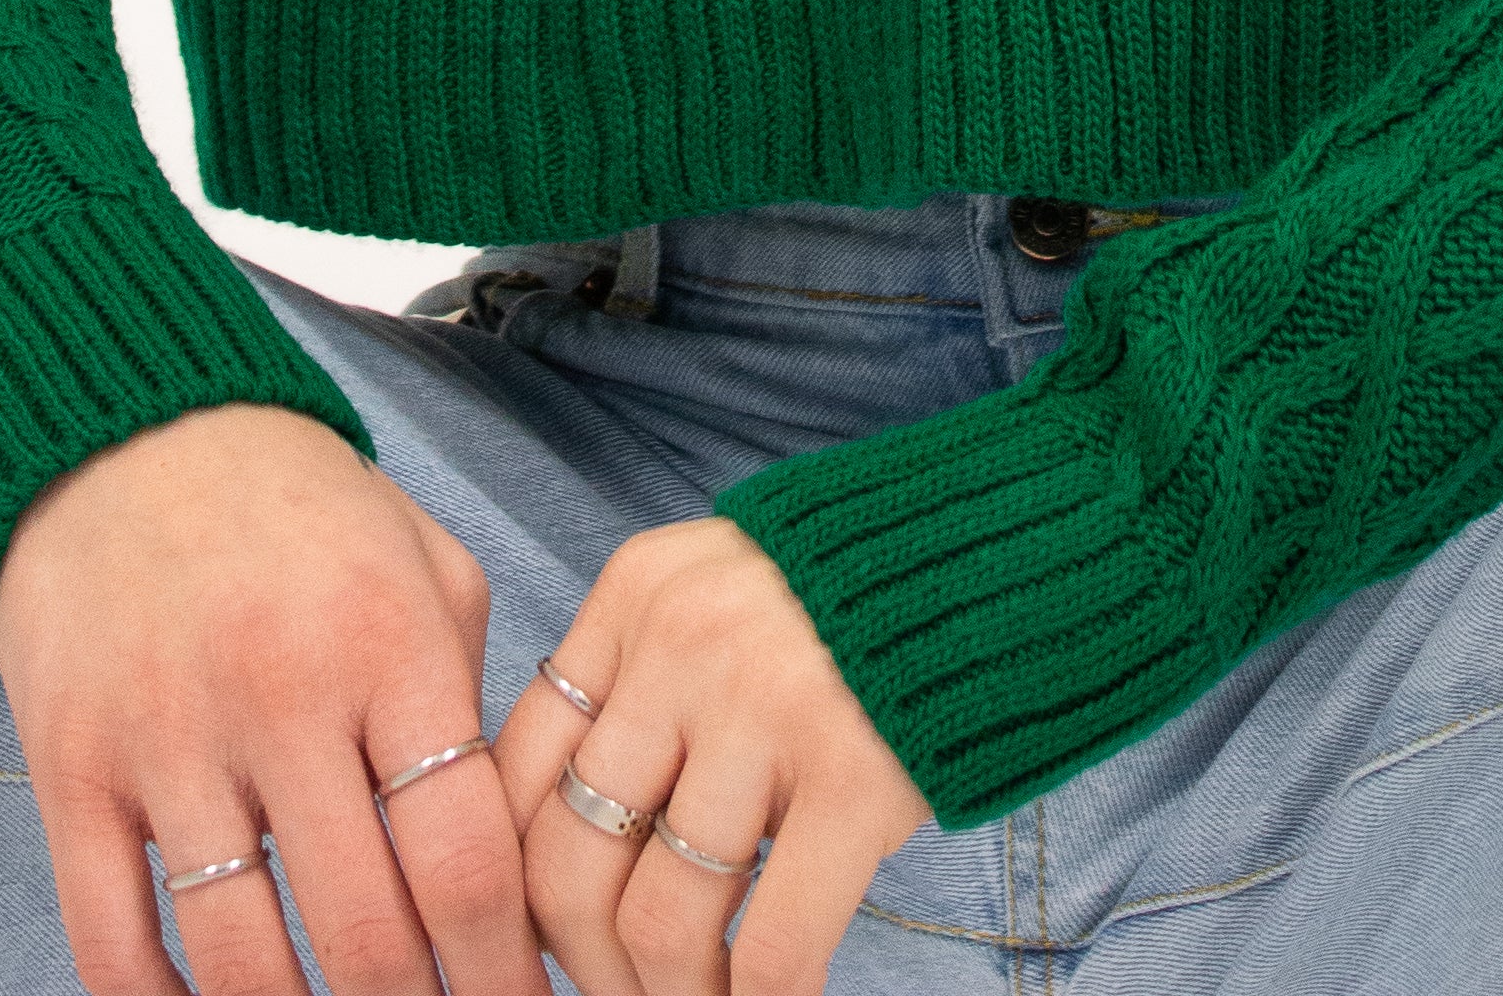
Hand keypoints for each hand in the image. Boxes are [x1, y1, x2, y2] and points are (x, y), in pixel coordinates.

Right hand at [0, 398, 543, 995]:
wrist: (127, 422)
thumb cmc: (300, 507)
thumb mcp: (424, 561)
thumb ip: (472, 698)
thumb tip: (508, 859)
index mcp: (390, 641)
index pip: (467, 861)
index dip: (502, 972)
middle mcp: (284, 692)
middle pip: (367, 939)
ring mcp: (168, 737)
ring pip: (242, 965)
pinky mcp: (71, 767)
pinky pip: (112, 944)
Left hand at [495, 516, 929, 994]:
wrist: (986, 549)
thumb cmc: (836, 602)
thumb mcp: (708, 599)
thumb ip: (636, 694)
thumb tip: (561, 867)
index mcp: (632, 598)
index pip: (516, 772)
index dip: (515, 888)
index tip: (541, 944)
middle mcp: (681, 644)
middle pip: (569, 860)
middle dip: (582, 969)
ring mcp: (766, 707)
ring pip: (660, 920)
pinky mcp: (853, 776)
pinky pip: (770, 946)